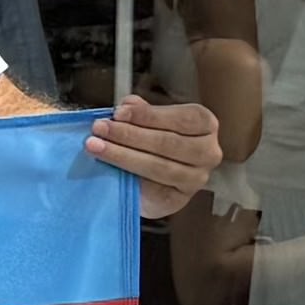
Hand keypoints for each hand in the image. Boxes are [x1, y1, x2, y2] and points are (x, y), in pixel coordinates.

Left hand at [92, 95, 226, 217]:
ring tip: (96, 147)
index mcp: (204, 124)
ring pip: (159, 166)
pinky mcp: (179, 199)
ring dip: (123, 155)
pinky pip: (153, 189)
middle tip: (100, 129)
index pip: (179, 117)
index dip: (147, 115)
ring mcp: (196, 178)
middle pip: (167, 142)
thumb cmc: (155, 143)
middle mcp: (208, 152)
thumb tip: (127, 105)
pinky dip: (129, 177)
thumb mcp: (150, 121)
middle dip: (129, 135)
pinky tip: (109, 169)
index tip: (118, 112)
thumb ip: (141, 112)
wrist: (153, 181)